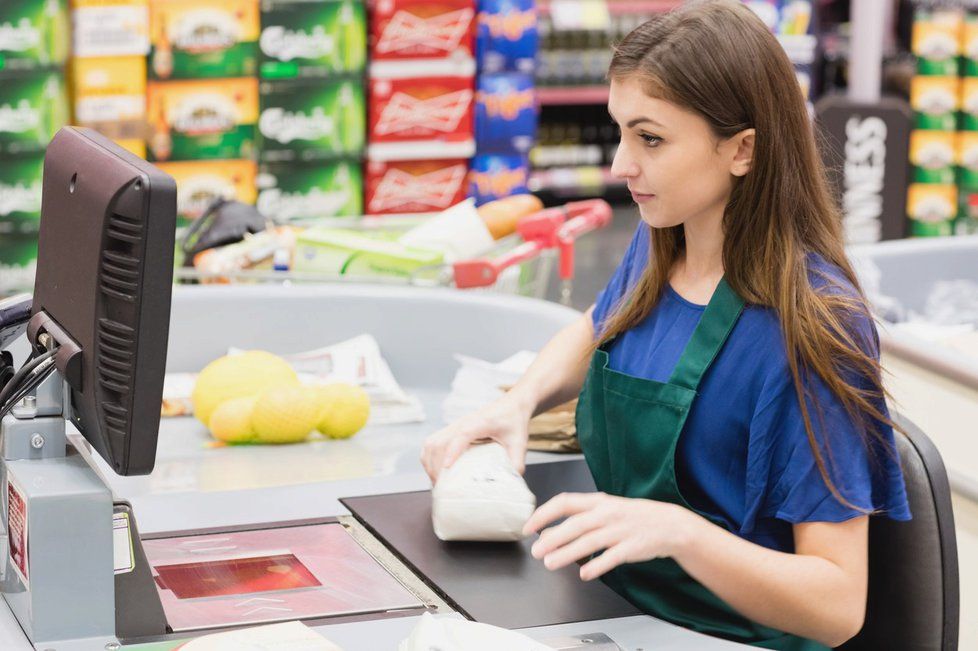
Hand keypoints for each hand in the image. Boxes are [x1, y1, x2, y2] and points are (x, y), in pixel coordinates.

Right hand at [420, 393, 532, 483]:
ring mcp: (454, 425)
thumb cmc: (514, 422)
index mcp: (480, 423)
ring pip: (431, 443)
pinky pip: (432, 442)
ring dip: (430, 463)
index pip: (462, 435)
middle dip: (436, 466)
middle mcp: (462, 422)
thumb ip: (516, 463)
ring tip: (438, 482)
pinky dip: (429, 458)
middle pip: (439, 442)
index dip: (452, 451)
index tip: (447, 467)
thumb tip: (508, 484)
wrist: (511, 405)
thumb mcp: (520, 443)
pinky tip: (435, 471)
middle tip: (443, 488)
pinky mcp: (451, 429)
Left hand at [522, 492, 701, 580]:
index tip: (530, 527)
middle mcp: (607, 513)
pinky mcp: (633, 546)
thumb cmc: (632, 517)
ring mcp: (621, 530)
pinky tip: (584, 574)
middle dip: (554, 537)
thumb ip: (578, 519)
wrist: (670, 524)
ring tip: (551, 563)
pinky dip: (597, 565)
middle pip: (576, 524)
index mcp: (598, 501)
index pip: (565, 502)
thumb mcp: (605, 510)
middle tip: (536, 550)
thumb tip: (547, 531)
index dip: (545, 514)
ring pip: (590, 541)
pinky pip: (612, 557)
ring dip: (568, 553)